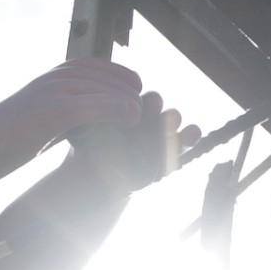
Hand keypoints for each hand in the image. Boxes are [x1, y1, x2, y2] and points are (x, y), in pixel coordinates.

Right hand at [0, 58, 144, 148]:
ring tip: (143, 122)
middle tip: (148, 118)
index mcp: (55, 76)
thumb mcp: (43, 119)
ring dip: (131, 104)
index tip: (137, 105)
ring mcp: (54, 91)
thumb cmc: (7, 139)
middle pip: (111, 78)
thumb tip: (97, 120)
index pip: (105, 70)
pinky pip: (96, 104)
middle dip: (133, 95)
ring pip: (108, 89)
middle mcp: (56, 77)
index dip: (126, 84)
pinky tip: (131, 121)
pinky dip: (118, 110)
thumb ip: (68, 114)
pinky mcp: (52, 110)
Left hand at [69, 91, 200, 191]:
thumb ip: (86, 125)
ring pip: (173, 119)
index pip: (132, 93)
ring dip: (173, 119)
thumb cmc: (91, 149)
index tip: (128, 100)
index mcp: (122, 106)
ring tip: (172, 121)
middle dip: (152, 104)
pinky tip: (192, 132)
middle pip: (154, 102)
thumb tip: (77, 113)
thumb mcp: (85, 134)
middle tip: (149, 108)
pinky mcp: (170, 152)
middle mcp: (144, 115)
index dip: (132, 95)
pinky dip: (191, 135)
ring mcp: (159, 133)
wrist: (100, 176)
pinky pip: (185, 141)